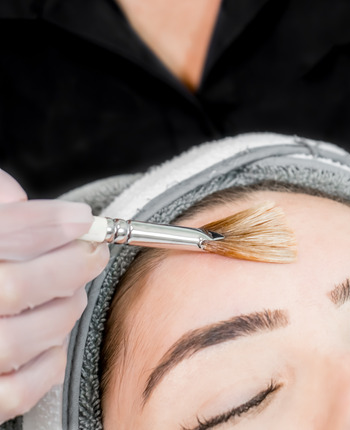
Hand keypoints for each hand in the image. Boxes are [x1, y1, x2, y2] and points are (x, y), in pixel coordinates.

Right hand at [0, 169, 108, 421]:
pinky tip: (51, 340)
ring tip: (72, 293)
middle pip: (10, 287)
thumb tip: (35, 205)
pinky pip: (17, 391)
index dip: (43, 223)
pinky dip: (47, 363)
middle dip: (65, 266)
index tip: (82, 218)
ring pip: (16, 340)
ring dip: (61, 311)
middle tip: (91, 252)